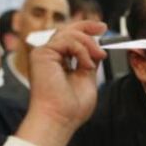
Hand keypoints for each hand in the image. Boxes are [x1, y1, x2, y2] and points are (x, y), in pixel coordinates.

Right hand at [15, 20, 106, 145]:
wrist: (60, 119)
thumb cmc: (70, 108)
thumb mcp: (86, 78)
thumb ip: (89, 62)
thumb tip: (97, 48)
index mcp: (57, 61)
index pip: (70, 38)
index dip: (85, 30)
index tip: (102, 28)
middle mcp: (48, 56)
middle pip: (67, 30)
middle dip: (87, 27)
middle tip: (103, 28)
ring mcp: (43, 54)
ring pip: (68, 33)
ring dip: (88, 43)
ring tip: (99, 56)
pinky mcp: (42, 54)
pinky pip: (67, 41)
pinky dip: (81, 50)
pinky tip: (86, 64)